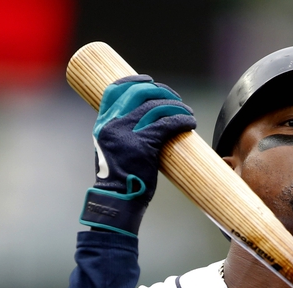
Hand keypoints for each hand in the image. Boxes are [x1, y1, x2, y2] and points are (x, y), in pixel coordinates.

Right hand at [79, 75, 195, 236]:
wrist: (116, 201)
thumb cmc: (119, 180)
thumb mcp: (112, 150)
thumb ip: (122, 134)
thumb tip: (143, 121)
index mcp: (103, 124)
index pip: (115, 89)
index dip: (134, 81)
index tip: (150, 81)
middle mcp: (113, 124)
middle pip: (139, 92)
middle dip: (161, 92)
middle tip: (175, 99)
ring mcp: (127, 133)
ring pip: (156, 106)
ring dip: (176, 106)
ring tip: (187, 113)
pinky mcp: (143, 144)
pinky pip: (167, 123)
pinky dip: (181, 119)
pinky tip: (189, 123)